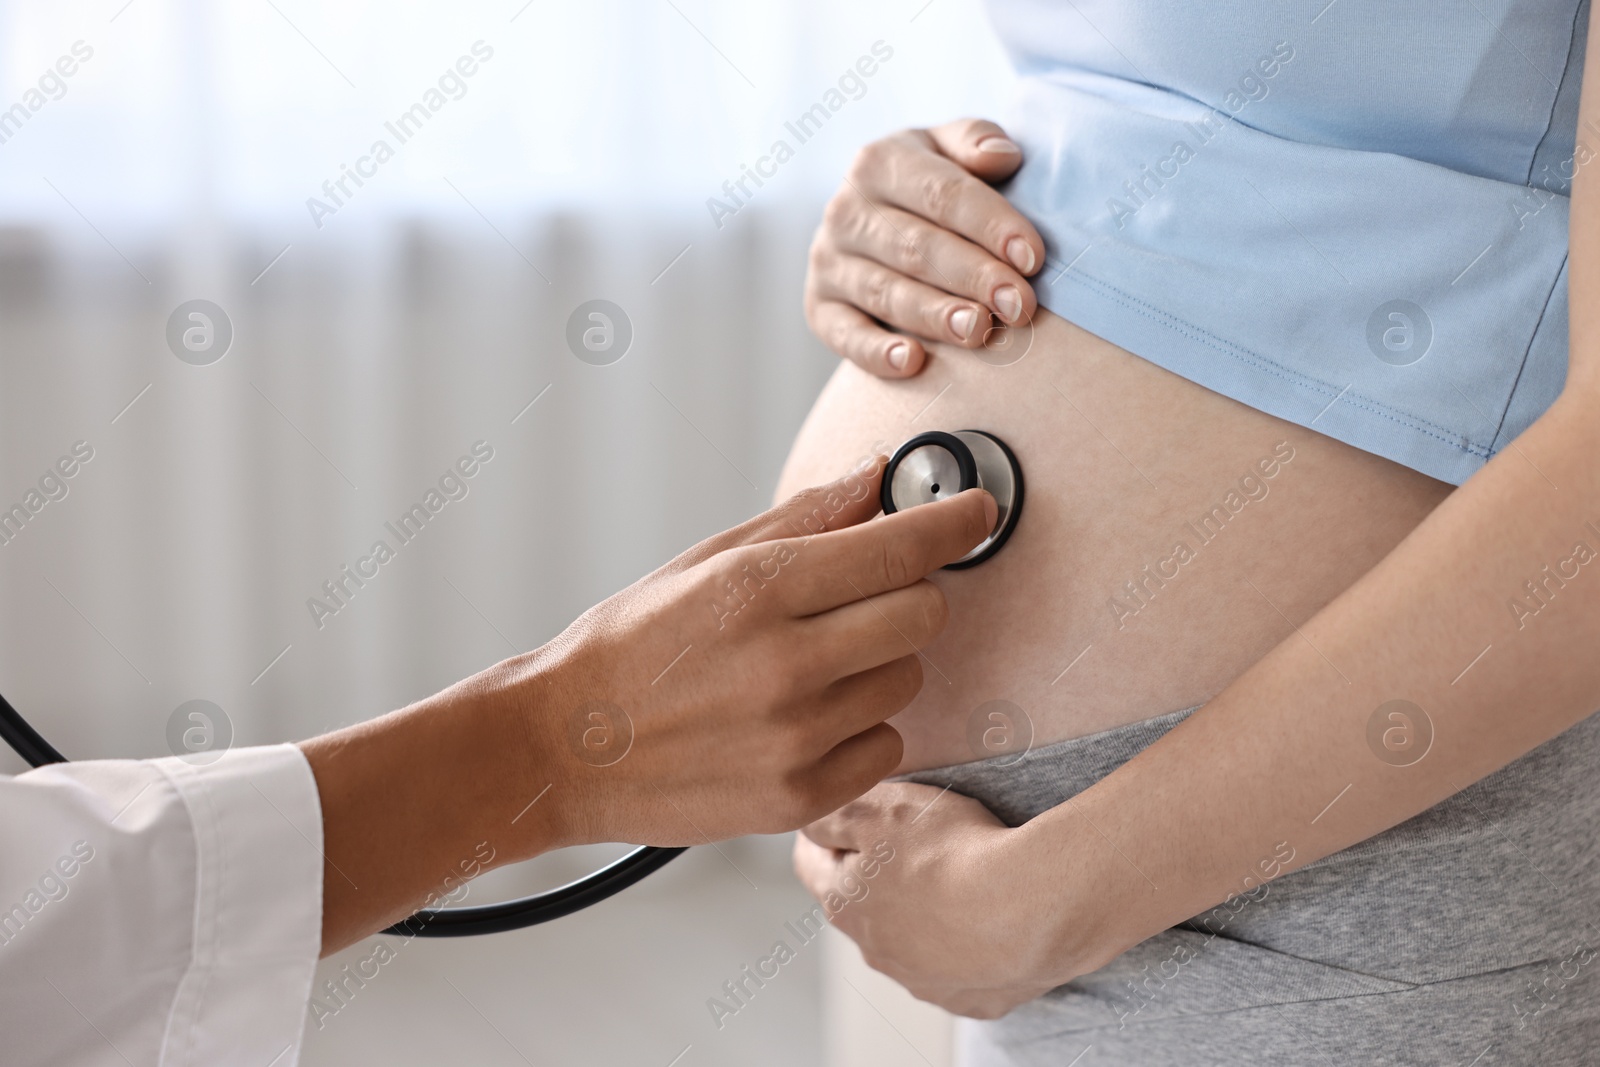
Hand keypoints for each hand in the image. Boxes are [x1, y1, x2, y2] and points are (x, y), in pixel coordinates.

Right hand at [304, 457, 997, 951]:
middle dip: (912, 594)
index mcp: (759, 590)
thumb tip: (878, 480)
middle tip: (871, 595)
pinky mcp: (798, 797)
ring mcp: (796, 738)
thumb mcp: (705, 562)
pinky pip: (886, 745)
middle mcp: (785, 664)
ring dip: (880, 662)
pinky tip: (807, 716)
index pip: (897, 547)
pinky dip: (862, 726)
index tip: (978, 510)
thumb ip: (803, 520)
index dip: (954, 522)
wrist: (563, 748)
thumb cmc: (631, 646)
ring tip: (815, 664)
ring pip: (906, 680)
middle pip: (923, 614)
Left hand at [794, 781, 1068, 1017]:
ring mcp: (923, 981)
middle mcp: (876, 952)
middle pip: (860, 907)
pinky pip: (959, 968)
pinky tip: (987, 918)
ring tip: (952, 880)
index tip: (827, 821)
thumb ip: (833, 814)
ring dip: (919, 914)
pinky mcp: (970, 998)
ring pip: (908, 942)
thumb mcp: (881, 809)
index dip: (816, 837)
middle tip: (900, 843)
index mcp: (846, 904)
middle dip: (871, 877)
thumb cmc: (953, 852)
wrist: (1031, 908)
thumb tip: (806, 822)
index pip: (809, 865)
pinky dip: (965, 943)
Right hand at [805, 119, 1044, 378]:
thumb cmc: (929, 187)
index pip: (942, 194)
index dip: (990, 225)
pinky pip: (845, 335)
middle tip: (1018, 305)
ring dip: (935, 315)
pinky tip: (912, 362)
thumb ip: (974, 142)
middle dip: (972, 277)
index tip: (1032, 258)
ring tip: (979, 331)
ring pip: (886, 292)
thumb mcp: (948, 151)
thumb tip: (1002, 157)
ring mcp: (828, 262)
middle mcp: (845, 211)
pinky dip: (875, 351)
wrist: (873, 222)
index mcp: (878, 162)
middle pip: (916, 246)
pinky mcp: (819, 308)